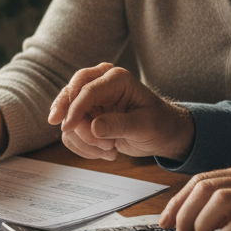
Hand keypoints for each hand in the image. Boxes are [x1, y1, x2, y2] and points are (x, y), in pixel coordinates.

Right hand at [47, 63, 193, 160]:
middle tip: (69, 131)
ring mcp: (92, 102)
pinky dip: (83, 147)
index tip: (68, 126)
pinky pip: (71, 133)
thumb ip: (120, 125)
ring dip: (84, 140)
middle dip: (68, 116)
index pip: (87, 90)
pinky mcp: (87, 118)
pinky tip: (104, 151)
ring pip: (68, 118)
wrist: (162, 133)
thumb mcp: (144, 126)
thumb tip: (94, 128)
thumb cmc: (158, 124)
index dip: (75, 108)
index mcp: (117, 79)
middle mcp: (101, 85)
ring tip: (111, 149)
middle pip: (70, 94)